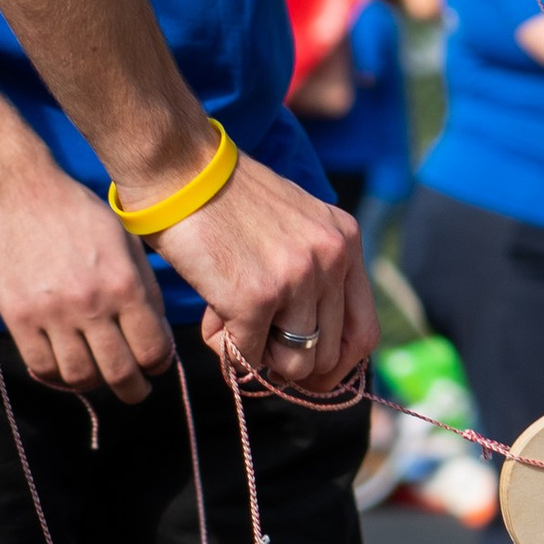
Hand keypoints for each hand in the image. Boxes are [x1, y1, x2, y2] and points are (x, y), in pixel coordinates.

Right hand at [0, 106, 172, 400]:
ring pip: (80, 377)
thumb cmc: (79, 213)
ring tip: (100, 376)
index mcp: (125, 284)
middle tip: (136, 389)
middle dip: (134, 389)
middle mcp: (90, 304)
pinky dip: (57, 377)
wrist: (19, 195)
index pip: (152, 348)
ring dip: (95, 384)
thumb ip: (144, 288)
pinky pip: (42, 367)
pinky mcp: (18, 318)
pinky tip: (67, 367)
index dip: (159, 364)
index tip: (156, 365)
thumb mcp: (126, 241)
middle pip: (120, 372)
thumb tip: (157, 333)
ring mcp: (51, 315)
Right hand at [144, 151, 376, 393]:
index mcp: (345, 240)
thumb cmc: (223, 198)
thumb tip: (302, 346)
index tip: (308, 374)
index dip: (336, 365)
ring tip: (226, 321)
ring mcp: (297, 278)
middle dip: (289, 365)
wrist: (178, 168)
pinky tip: (210, 317)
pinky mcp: (256, 297)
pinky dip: (227, 349)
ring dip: (256, 355)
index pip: (365, 331)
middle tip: (253, 341)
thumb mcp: (292, 225)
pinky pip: (248, 356)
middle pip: (330, 355)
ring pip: (293, 365)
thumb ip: (308, 274)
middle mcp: (332, 258)